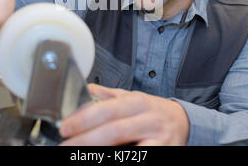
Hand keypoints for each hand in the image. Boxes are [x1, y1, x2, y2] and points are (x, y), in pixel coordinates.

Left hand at [59, 83, 189, 145]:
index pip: (108, 110)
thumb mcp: (132, 98)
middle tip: (66, 145)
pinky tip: (103, 158)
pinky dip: (120, 160)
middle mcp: (149, 120)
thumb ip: (108, 96)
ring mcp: (159, 140)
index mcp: (138, 102)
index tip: (65, 127)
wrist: (182, 122)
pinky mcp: (164, 154)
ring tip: (81, 155)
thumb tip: (84, 89)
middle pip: (114, 131)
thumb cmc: (152, 111)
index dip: (84, 119)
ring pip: (128, 151)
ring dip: (100, 155)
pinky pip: (139, 158)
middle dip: (86, 140)